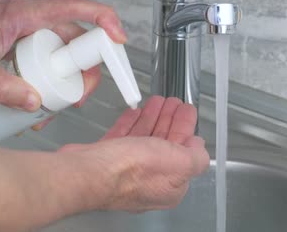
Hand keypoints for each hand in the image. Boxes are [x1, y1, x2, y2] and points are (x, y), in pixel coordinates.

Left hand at [0, 0, 125, 111]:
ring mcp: (35, 36)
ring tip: (59, 105)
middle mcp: (38, 23)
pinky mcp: (30, 49)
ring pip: (67, 57)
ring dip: (71, 81)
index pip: (78, 8)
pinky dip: (54, 84)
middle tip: (79, 96)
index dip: (105, 20)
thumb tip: (33, 102)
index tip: (119, 40)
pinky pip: (52, 65)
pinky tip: (41, 104)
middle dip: (87, 70)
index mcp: (30, 13)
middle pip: (79, 41)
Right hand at [59, 96, 209, 211]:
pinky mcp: (107, 162)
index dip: (187, 129)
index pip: (185, 153)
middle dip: (170, 120)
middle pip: (165, 144)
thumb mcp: (180, 162)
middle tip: (173, 103)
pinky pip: (123, 138)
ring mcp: (126, 172)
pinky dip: (131, 123)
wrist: (87, 172)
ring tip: (157, 101)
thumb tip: (198, 147)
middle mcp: (149, 181)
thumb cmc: (131, 171)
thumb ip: (196, 156)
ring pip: (144, 139)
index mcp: (170, 185)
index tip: (187, 111)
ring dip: (152, 118)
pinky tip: (134, 112)